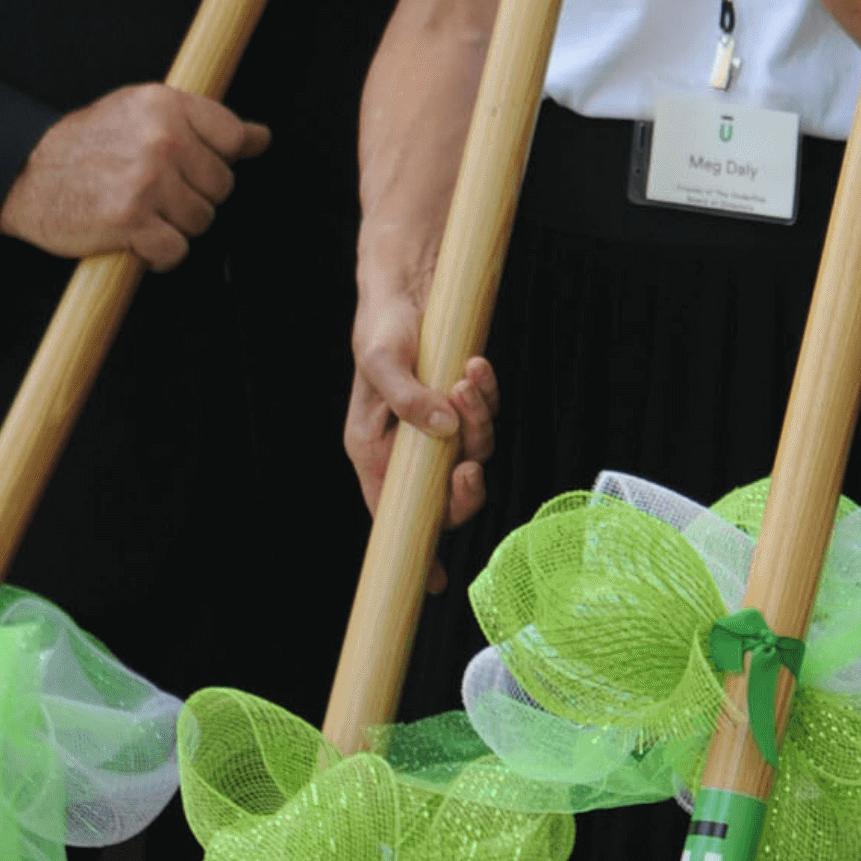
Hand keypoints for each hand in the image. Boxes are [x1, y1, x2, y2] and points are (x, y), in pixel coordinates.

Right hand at [0, 83, 269, 268]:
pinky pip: (175, 250)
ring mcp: (147, 180)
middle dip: (194, 195)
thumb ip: (202, 122)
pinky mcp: (131, 220)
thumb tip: (261, 138)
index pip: (234, 137)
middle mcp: (162, 138)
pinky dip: (160, 254)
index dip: (218, 159)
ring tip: (143, 212)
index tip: (194, 166)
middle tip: (155, 191)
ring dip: (176, 225)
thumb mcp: (142, 112)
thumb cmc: (86, 145)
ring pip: (202, 219)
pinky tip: (138, 240)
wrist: (22, 172)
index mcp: (166, 104)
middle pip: (222, 185)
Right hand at [344, 253, 492, 534]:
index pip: (394, 512)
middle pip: (446, 494)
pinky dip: (486, 395)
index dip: (415, 546)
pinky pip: (486, 414)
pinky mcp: (463, 400)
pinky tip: (476, 367)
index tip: (435, 578)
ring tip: (467, 378)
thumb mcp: (381, 359)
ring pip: (473, 450)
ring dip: (477, 420)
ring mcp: (439, 423)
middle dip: (464, 485)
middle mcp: (409, 445)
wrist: (407, 283)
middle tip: (469, 465)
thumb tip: (442, 430)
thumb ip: (406, 398)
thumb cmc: (381, 326)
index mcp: (374, 449)